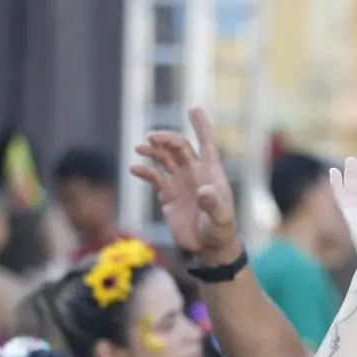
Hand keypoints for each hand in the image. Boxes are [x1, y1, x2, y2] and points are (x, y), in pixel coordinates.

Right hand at [131, 108, 240, 263]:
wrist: (209, 247)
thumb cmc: (220, 230)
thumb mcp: (221, 218)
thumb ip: (214, 204)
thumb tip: (203, 191)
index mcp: (211, 173)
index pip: (206, 144)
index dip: (201, 127)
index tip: (194, 109)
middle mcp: (194, 173)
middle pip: (179, 147)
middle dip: (166, 139)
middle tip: (152, 139)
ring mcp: (180, 183)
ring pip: (164, 159)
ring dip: (153, 151)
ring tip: (141, 148)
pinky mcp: (168, 196)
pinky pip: (154, 178)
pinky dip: (144, 171)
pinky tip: (135, 168)